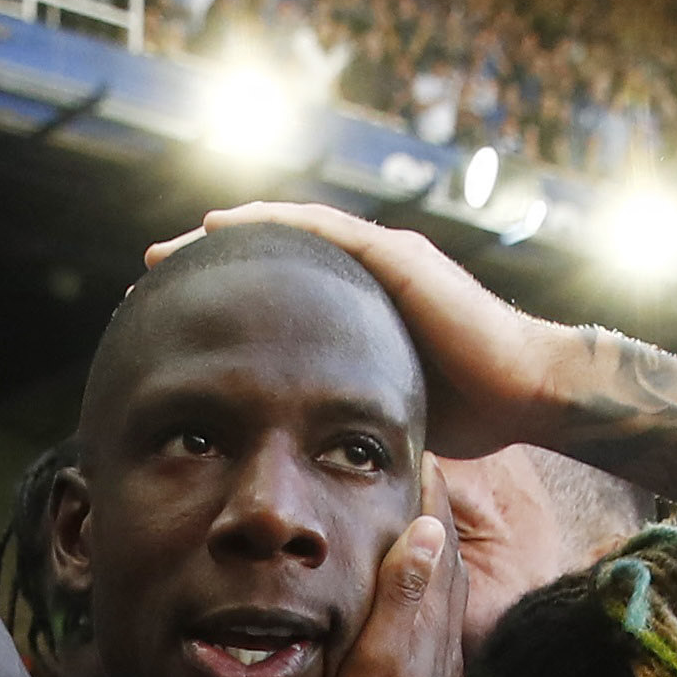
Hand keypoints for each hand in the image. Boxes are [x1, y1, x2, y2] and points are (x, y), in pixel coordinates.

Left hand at [178, 205, 586, 459]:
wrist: (527, 391)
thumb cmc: (471, 411)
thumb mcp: (383, 411)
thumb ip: (343, 410)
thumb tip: (299, 453)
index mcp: (360, 312)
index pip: (279, 300)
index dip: (226, 307)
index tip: (171, 319)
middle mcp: (367, 276)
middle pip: (272, 260)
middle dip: (208, 267)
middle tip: (149, 276)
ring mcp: (382, 258)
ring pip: (286, 236)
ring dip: (224, 239)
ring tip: (169, 250)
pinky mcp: (395, 256)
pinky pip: (320, 230)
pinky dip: (270, 224)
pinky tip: (223, 226)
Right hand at [280, 473, 461, 676]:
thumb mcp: (378, 664)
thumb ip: (402, 599)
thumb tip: (429, 529)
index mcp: (432, 639)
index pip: (440, 555)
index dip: (433, 506)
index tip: (423, 458)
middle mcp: (444, 663)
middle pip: (449, 581)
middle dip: (437, 530)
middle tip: (423, 486)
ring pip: (443, 617)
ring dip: (434, 574)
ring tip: (419, 540)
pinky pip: (433, 651)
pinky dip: (427, 618)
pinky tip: (414, 627)